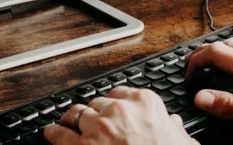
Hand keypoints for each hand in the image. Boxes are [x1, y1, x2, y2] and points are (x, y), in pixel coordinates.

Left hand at [44, 87, 197, 144]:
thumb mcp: (182, 140)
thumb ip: (174, 128)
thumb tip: (173, 124)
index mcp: (144, 102)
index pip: (121, 93)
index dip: (114, 103)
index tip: (112, 108)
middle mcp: (118, 110)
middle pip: (97, 102)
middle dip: (93, 111)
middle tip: (89, 118)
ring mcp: (98, 126)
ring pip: (76, 114)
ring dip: (72, 118)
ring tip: (65, 121)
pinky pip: (59, 135)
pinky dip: (52, 133)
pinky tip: (49, 133)